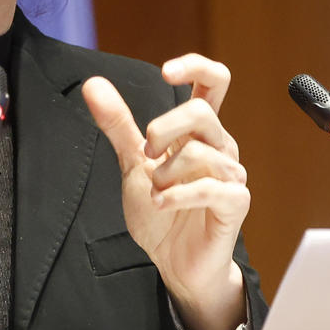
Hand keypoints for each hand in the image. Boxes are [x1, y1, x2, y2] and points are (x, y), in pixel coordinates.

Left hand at [83, 54, 248, 329]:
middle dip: (164, 129)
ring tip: (157, 194)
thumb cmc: (162, 213)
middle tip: (145, 155)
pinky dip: (177, 196)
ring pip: (200, 152)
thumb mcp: (133, 164)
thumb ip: (118, 125)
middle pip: (202, 112)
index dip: (195, 67)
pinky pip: (211, 188)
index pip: (214, 82)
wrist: (175, 263)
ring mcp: (231, 175)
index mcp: (199, 133)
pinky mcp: (235, 203)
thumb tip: (94, 85)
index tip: (165, 72)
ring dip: (165, 174)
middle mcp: (220, 148)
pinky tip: (161, 204)